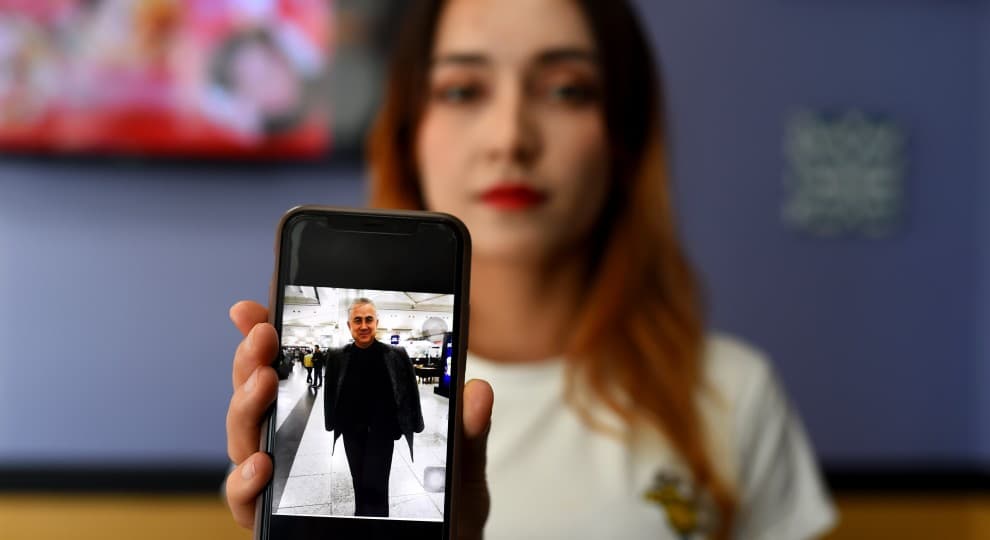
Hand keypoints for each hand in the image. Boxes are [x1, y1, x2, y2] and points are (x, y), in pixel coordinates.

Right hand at [223, 301, 494, 539]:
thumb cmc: (441, 512)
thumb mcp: (459, 468)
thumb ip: (465, 430)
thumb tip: (478, 390)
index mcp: (341, 413)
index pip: (298, 367)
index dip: (269, 334)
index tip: (258, 309)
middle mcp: (303, 441)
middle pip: (260, 393)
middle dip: (252, 359)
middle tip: (261, 336)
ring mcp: (288, 477)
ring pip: (245, 436)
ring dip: (246, 405)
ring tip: (263, 383)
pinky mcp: (278, 518)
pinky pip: (246, 498)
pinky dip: (243, 480)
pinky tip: (261, 463)